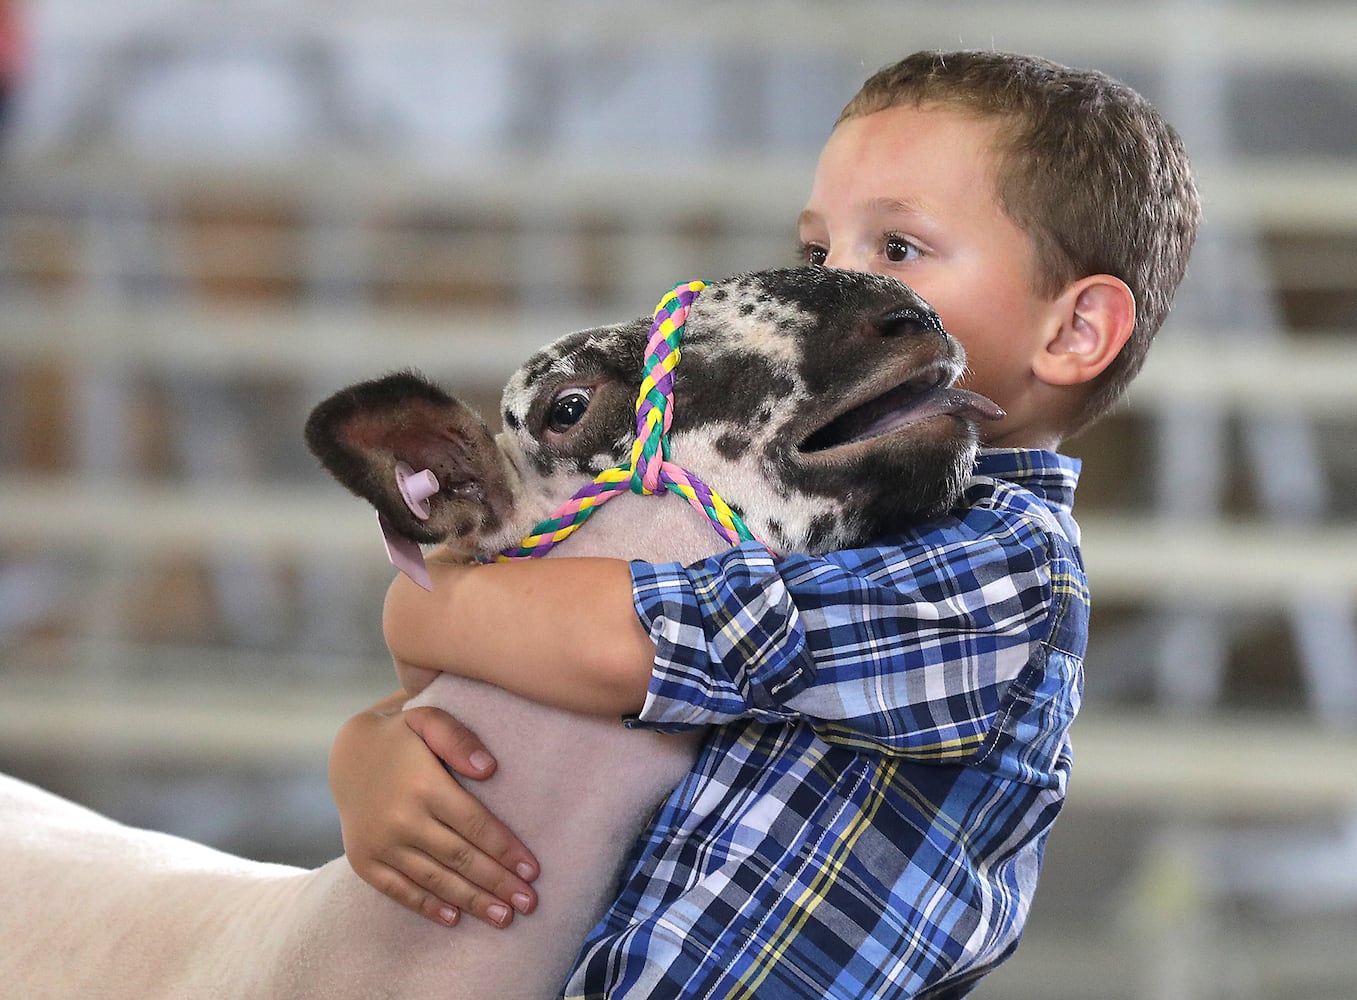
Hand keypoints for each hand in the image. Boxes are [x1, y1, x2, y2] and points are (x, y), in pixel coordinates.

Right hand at [328, 692, 539, 927]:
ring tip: (503, 917)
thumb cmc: (401, 736)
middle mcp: (401, 818)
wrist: (346, 754)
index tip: (532, 870)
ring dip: (471, 901)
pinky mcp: (364, 860)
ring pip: (435, 879)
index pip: (475, 825)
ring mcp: (380, 843)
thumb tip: (489, 769)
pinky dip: (427, 906)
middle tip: (529, 903)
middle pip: (461, 858)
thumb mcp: (428, 720)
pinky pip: (399, 890)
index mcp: (424, 785)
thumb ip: (459, 739)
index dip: (505, 850)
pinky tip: (454, 918)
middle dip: (497, 883)